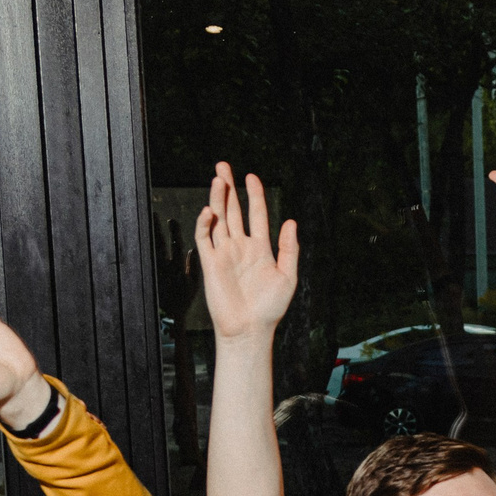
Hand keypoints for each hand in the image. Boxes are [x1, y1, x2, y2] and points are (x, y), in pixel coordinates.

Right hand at [195, 162, 298, 341]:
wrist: (250, 329)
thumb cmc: (270, 308)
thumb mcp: (288, 276)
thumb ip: (289, 248)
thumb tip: (290, 221)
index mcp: (260, 248)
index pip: (255, 214)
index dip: (254, 195)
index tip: (251, 177)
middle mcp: (241, 247)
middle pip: (233, 211)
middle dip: (228, 188)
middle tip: (223, 166)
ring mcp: (225, 254)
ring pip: (219, 220)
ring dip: (217, 199)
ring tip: (217, 179)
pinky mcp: (211, 264)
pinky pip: (205, 239)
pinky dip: (206, 224)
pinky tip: (210, 210)